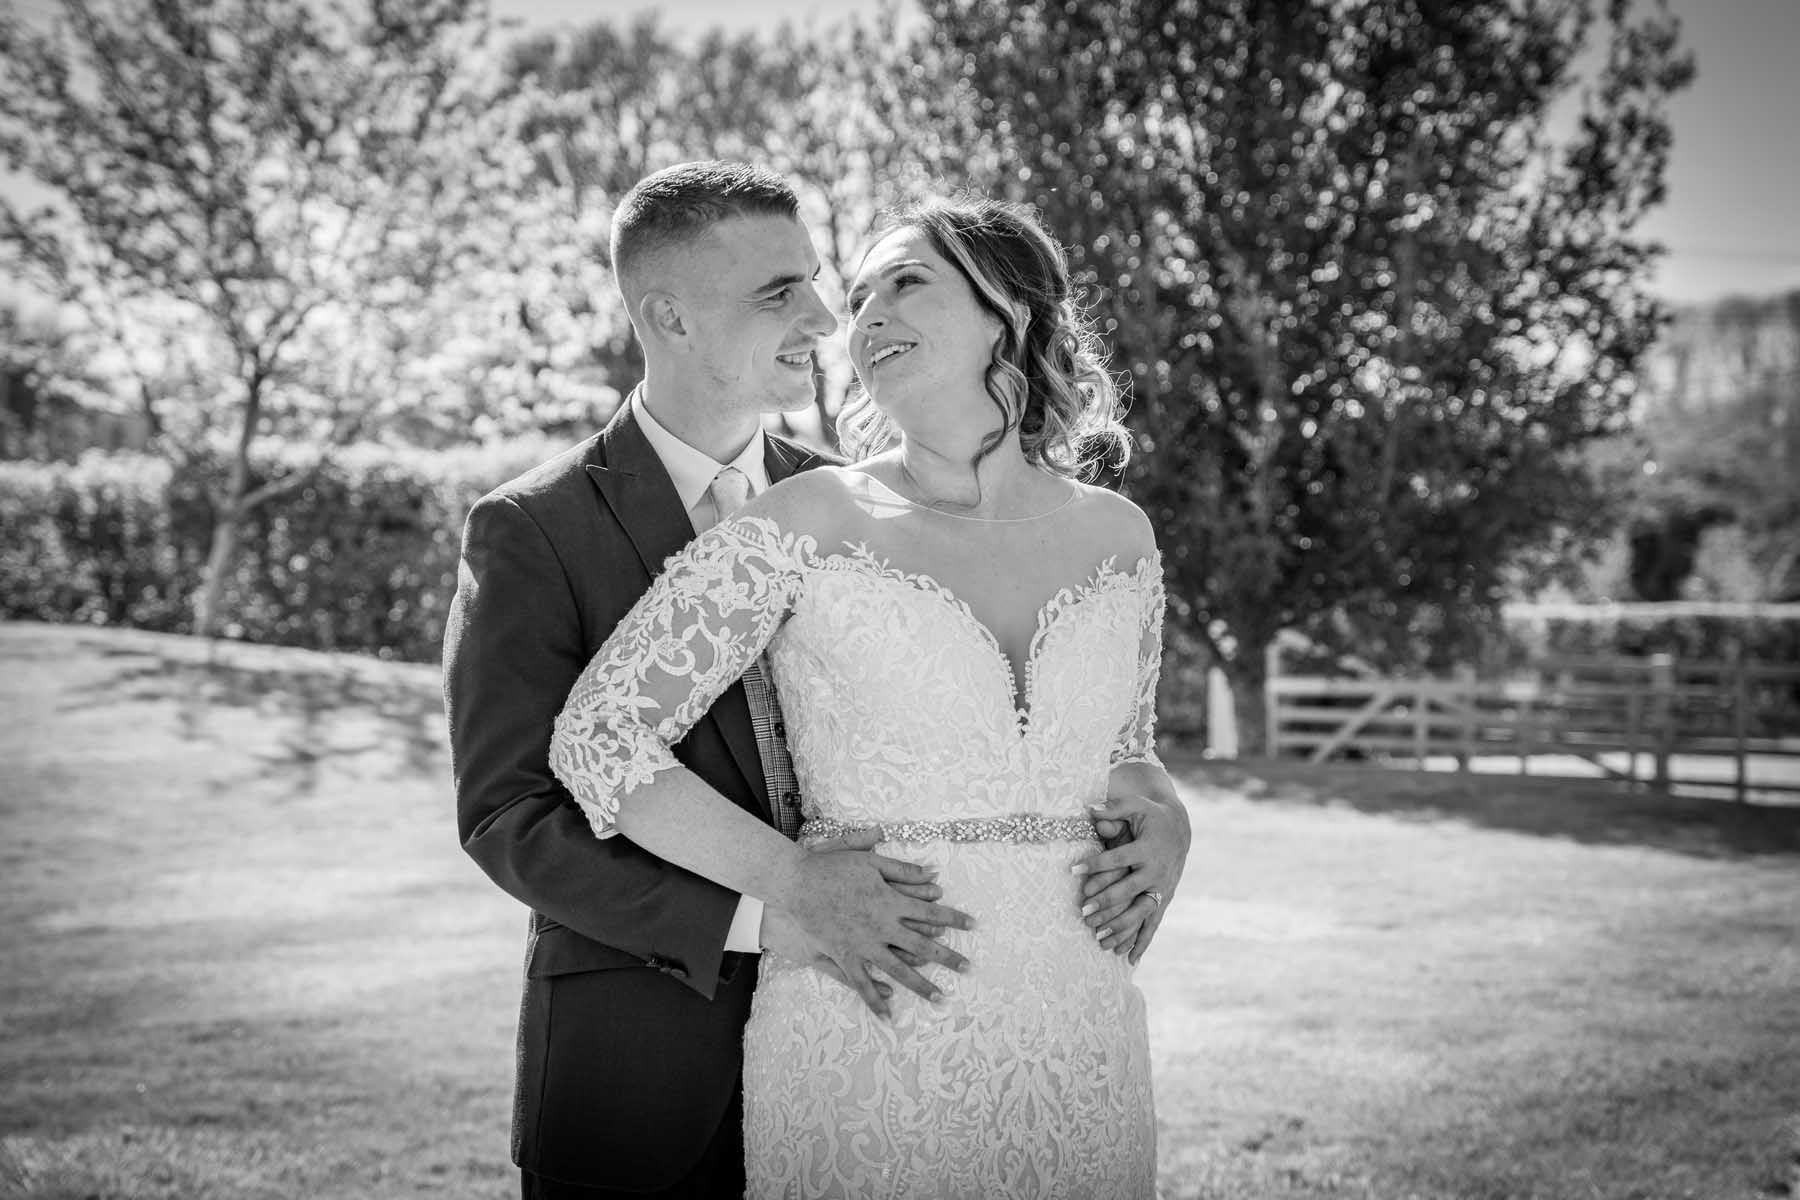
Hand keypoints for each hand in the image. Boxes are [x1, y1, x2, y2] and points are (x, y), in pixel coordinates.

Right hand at [762, 829, 973, 1017]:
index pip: (931, 912)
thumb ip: (902, 869)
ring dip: (921, 985)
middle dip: (948, 958)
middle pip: (923, 946)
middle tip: (969, 969)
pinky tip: (889, 1014)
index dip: (954, 917)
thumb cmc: (831, 866)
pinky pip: (862, 983)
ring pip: (899, 970)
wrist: (795, 882)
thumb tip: (932, 874)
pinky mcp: (843, 956)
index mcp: (891, 901)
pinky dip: (875, 1000)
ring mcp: (863, 945)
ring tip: (940, 998)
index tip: (973, 924)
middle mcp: (882, 927)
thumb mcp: (869, 861)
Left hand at [1074, 787, 1189, 964]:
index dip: (1095, 864)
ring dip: (1121, 927)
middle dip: (1105, 902)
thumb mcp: (1135, 806)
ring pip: (1141, 912)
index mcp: (1147, 849)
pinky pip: (1153, 924)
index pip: (1117, 859)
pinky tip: (1129, 960)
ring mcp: (1162, 888)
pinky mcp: (1165, 899)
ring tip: (1098, 938)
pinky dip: (1142, 942)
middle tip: (1082, 911)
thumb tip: (1090, 809)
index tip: (1072, 870)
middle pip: (1128, 890)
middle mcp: (1156, 871)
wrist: (1179, 829)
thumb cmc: (1150, 816)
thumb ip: (1113, 808)